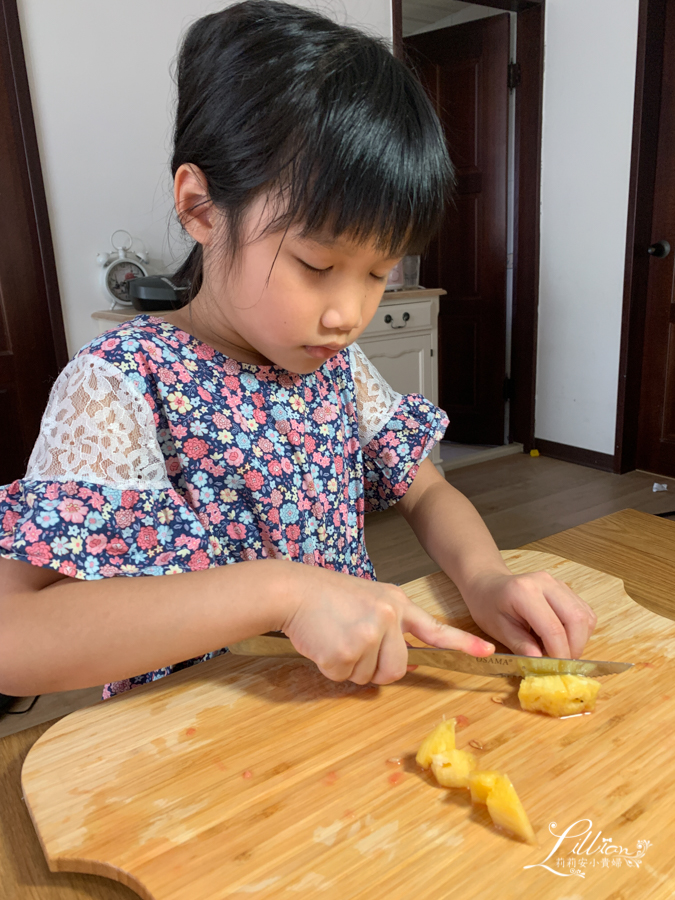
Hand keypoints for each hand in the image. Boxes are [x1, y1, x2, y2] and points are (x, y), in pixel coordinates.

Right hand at [279, 566, 493, 684]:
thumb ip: (389, 625)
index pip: (434, 628)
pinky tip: (323, 643)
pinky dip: (332, 668)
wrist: (293, 590)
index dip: (461, 643)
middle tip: (352, 644)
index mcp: (397, 603)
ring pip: (370, 677)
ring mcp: (370, 633)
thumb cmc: (326, 597)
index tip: (487, 652)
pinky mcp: (347, 651)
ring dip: (351, 667)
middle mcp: (389, 617)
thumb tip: (401, 663)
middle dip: (375, 668)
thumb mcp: (367, 600)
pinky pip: (346, 678)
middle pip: (397, 669)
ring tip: (335, 637)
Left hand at [462, 569, 597, 658]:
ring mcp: (558, 584)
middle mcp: (545, 583)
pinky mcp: (566, 589)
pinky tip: (563, 639)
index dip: (559, 653)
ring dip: (579, 640)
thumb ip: (521, 646)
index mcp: (524, 592)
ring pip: (585, 616)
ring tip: (560, 651)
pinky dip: (580, 631)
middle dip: (574, 648)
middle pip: (577, 619)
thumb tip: (541, 663)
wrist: (488, 585)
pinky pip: (585, 612)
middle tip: (562, 665)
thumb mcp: (498, 630)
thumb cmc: (488, 607)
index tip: (555, 671)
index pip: (552, 627)